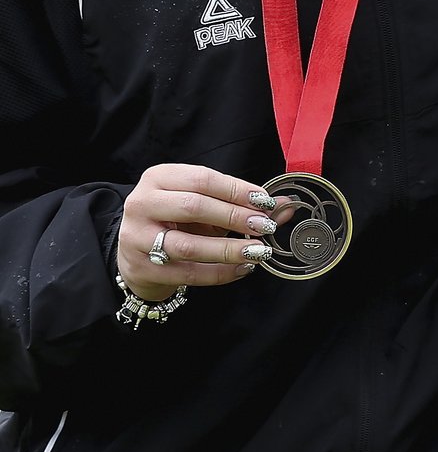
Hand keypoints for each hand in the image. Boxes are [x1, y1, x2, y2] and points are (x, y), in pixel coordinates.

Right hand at [116, 164, 278, 299]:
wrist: (137, 254)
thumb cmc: (177, 221)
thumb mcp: (207, 205)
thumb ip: (244, 203)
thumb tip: (286, 205)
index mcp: (159, 178)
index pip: (202, 179)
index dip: (238, 190)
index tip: (266, 202)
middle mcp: (142, 204)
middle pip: (193, 207)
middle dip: (235, 216)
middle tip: (265, 225)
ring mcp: (137, 239)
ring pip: (188, 246)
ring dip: (229, 249)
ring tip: (259, 250)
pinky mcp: (142, 269)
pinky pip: (188, 273)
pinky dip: (220, 273)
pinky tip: (242, 268)